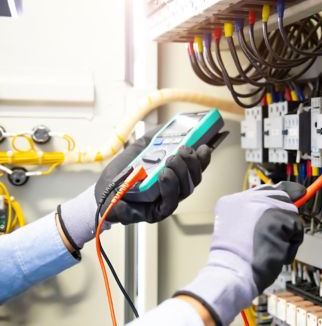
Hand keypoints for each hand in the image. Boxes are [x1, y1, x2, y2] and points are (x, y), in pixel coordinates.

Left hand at [58, 127, 210, 249]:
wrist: (101, 190)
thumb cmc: (123, 172)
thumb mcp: (142, 147)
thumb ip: (158, 136)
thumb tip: (174, 125)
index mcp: (175, 174)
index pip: (196, 167)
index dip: (203, 158)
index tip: (204, 145)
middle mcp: (174, 189)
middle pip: (194, 179)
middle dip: (192, 163)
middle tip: (183, 150)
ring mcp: (166, 201)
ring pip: (185, 190)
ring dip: (181, 173)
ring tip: (170, 160)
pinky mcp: (156, 213)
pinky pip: (169, 204)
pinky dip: (169, 188)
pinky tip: (164, 175)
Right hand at [175, 182, 305, 325]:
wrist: (234, 273)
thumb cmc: (238, 259)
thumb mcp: (240, 230)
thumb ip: (258, 214)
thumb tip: (290, 199)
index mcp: (232, 201)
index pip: (265, 189)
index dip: (284, 191)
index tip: (299, 192)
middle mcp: (246, 198)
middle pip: (281, 197)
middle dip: (285, 217)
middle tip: (279, 235)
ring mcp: (262, 207)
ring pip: (290, 214)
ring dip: (286, 234)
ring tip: (269, 248)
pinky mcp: (276, 218)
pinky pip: (296, 229)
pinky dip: (291, 244)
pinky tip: (276, 252)